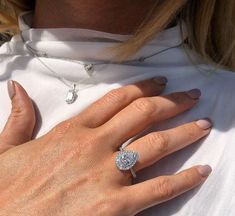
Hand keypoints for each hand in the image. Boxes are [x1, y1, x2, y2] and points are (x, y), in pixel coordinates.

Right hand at [0, 77, 211, 215]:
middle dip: (172, 102)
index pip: (117, 99)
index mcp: (72, 130)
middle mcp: (94, 146)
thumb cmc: (7, 191)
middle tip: (192, 96)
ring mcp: (106, 175)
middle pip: (144, 114)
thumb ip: (18, 118)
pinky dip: (183, 179)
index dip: (143, 87)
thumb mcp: (7, 149)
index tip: (161, 83)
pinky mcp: (114, 206)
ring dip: (184, 132)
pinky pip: (158, 189)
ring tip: (203, 124)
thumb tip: (16, 88)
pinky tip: (201, 171)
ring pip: (156, 145)